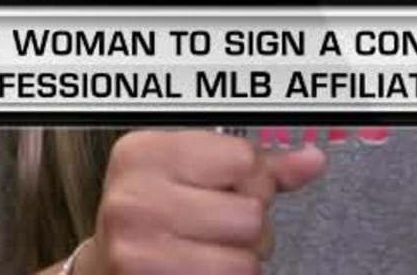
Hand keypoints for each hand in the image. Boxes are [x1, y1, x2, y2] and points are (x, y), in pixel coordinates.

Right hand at [77, 130, 327, 273]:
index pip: (243, 159)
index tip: (222, 189)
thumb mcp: (192, 175)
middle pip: (251, 213)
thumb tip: (312, 161)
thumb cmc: (152, 216)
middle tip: (216, 228)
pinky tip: (201, 269)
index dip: (248, 180)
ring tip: (210, 252)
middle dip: (248, 226)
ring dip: (241, 261)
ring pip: (247, 259)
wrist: (104, 269)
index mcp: (144, 154)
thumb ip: (255, 167)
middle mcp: (135, 199)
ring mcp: (140, 250)